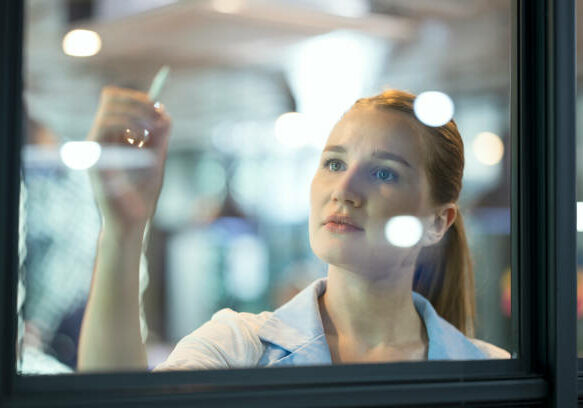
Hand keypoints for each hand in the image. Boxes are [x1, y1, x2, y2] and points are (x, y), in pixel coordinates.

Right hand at [87, 86, 171, 229]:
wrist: (133, 220)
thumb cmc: (143, 194)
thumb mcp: (156, 159)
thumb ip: (159, 137)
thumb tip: (163, 111)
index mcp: (115, 138)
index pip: (116, 102)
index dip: (136, 99)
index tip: (157, 107)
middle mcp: (102, 140)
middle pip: (110, 99)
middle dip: (137, 102)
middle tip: (157, 114)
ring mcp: (96, 147)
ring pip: (108, 110)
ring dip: (135, 113)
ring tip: (152, 130)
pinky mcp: (94, 156)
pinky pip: (105, 127)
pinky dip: (128, 126)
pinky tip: (143, 139)